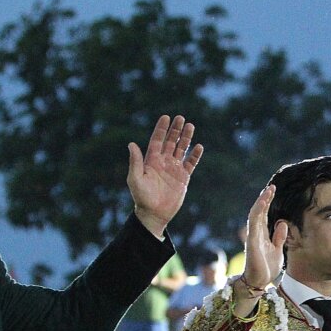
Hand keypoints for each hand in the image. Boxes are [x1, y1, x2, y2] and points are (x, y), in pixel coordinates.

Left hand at [127, 115, 203, 238]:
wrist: (154, 214)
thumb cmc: (142, 197)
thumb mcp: (135, 179)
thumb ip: (135, 162)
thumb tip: (131, 144)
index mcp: (151, 160)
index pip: (157, 140)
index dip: (161, 129)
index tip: (166, 117)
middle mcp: (163, 162)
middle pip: (171, 142)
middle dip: (175, 130)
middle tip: (180, 118)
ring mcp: (174, 169)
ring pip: (182, 149)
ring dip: (186, 138)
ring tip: (190, 126)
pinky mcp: (183, 178)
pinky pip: (191, 164)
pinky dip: (195, 155)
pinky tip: (199, 147)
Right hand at [234, 186, 286, 311]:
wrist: (259, 282)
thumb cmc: (266, 267)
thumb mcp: (277, 249)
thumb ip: (278, 237)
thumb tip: (282, 222)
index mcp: (262, 234)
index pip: (264, 215)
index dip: (268, 203)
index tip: (274, 191)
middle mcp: (256, 233)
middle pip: (259, 211)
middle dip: (265, 199)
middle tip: (272, 187)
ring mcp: (253, 236)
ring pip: (255, 214)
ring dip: (261, 202)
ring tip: (268, 190)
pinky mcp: (252, 241)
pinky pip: (254, 223)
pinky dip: (258, 211)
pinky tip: (263, 203)